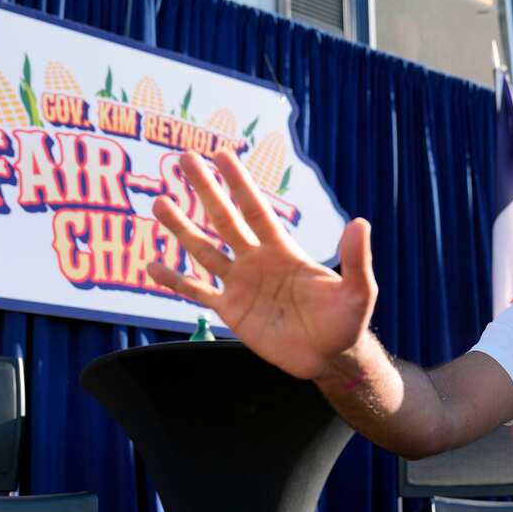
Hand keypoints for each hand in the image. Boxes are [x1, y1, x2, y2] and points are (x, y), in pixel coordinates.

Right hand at [148, 149, 376, 379]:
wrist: (329, 358)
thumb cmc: (346, 322)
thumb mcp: (358, 290)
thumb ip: (355, 259)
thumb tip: (360, 223)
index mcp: (283, 250)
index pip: (255, 208)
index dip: (238, 182)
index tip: (221, 154)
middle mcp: (257, 261)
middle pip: (224, 219)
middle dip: (205, 189)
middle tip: (184, 158)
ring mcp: (241, 285)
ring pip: (204, 251)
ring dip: (182, 228)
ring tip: (159, 203)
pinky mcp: (231, 311)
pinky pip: (197, 292)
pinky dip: (174, 281)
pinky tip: (151, 267)